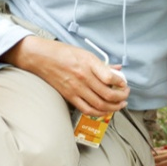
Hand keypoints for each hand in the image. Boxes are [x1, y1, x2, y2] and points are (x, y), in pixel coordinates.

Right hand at [3, 36, 129, 113]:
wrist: (40, 58)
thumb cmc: (62, 53)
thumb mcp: (85, 53)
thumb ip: (102, 64)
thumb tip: (117, 69)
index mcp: (88, 63)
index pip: (109, 77)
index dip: (121, 82)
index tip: (124, 83)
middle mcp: (83, 77)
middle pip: (107, 94)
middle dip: (121, 97)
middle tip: (126, 95)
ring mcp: (76, 88)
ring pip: (99, 104)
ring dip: (113, 107)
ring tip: (120, 104)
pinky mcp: (69, 96)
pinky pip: (87, 109)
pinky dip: (99, 112)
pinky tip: (106, 110)